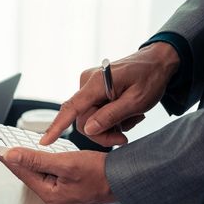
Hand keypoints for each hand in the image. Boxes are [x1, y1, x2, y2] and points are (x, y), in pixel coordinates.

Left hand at [0, 149, 114, 203]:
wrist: (127, 180)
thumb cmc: (102, 174)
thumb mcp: (66, 163)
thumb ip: (36, 160)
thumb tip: (12, 156)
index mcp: (51, 195)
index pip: (22, 174)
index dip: (8, 159)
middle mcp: (54, 198)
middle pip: (29, 174)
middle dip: (17, 159)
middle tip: (1, 145)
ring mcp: (62, 194)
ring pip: (40, 174)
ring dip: (30, 160)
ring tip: (17, 147)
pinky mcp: (70, 188)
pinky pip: (51, 174)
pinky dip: (44, 162)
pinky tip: (41, 154)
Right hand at [41, 42, 179, 146]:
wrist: (158, 62)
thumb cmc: (151, 77)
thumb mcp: (137, 101)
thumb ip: (111, 115)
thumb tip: (88, 128)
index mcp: (96, 84)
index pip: (71, 109)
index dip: (57, 127)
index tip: (44, 142)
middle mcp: (87, 83)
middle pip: (83, 120)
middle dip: (102, 133)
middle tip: (123, 137)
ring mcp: (89, 86)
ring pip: (89, 119)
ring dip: (109, 125)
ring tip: (131, 119)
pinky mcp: (93, 91)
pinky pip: (95, 112)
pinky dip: (110, 118)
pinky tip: (125, 113)